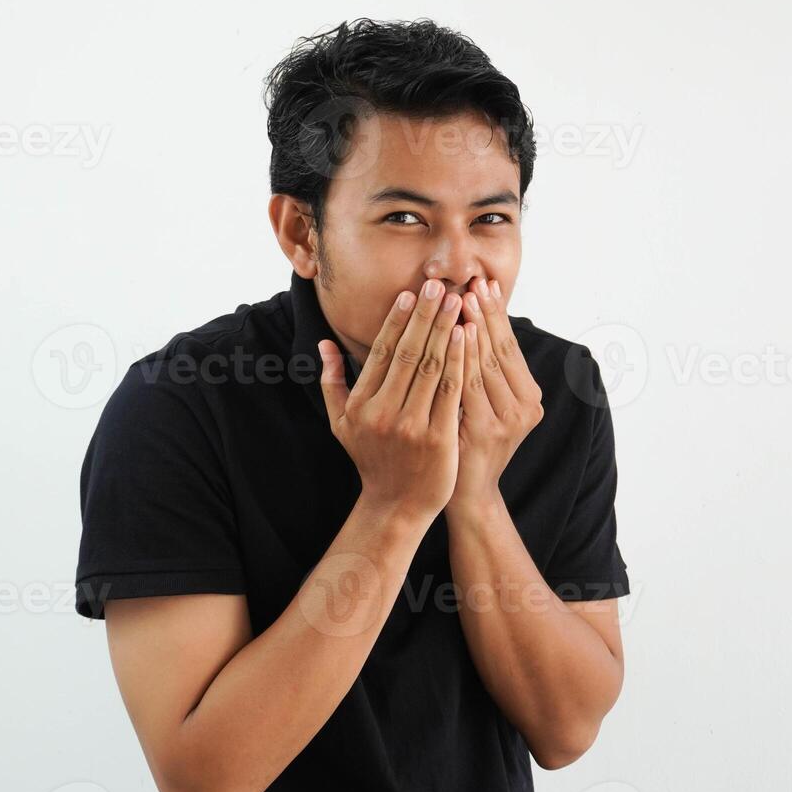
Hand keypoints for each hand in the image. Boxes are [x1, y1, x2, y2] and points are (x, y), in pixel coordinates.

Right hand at [318, 279, 466, 521]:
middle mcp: (384, 413)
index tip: (409, 293)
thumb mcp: (341, 423)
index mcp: (361, 405)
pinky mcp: (439, 438)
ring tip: (456, 302)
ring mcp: (412, 426)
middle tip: (437, 285)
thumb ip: (331, 382)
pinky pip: (451, 391)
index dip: (396, 320)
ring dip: (445, 330)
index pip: (382, 352)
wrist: (396, 506)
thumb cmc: (371, 459)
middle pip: (408, 353)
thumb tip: (323, 343)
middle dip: (424, 315)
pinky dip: (459, 360)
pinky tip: (467, 336)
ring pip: (431, 367)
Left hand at [451, 277, 542, 506]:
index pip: (510, 346)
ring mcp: (507, 421)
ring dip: (475, 328)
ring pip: (487, 364)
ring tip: (464, 297)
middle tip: (474, 281)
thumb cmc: (466, 443)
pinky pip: (470, 385)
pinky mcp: (485, 431)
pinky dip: (462, 357)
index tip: (484, 283)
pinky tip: (455, 333)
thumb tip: (471, 319)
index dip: (497, 314)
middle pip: (501, 351)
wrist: (464, 494)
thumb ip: (483, 370)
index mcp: (529, 398)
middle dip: (486, 314)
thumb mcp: (484, 405)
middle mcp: (525, 409)